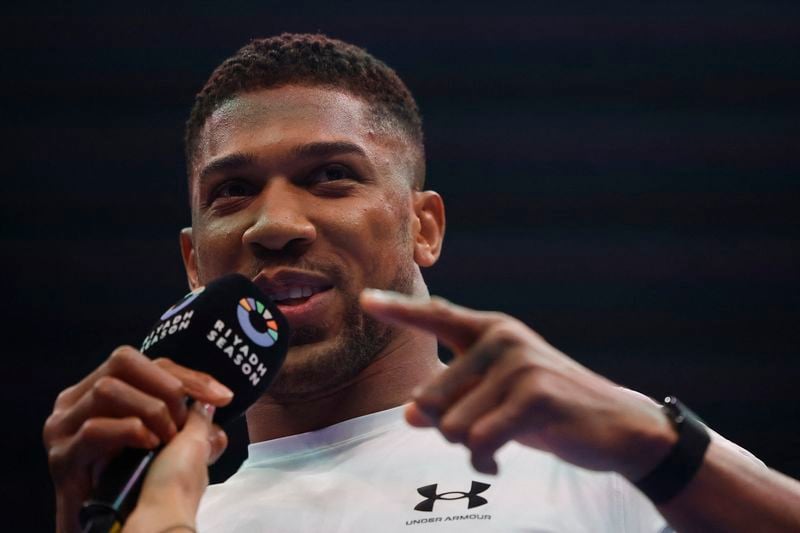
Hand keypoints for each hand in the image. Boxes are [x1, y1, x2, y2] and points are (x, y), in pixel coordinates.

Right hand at [43, 346, 233, 532]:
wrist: (130, 532)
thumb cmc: (150, 488)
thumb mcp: (180, 447)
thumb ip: (197, 421)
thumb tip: (216, 400)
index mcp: (105, 391)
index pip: (149, 363)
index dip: (188, 375)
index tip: (222, 397)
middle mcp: (77, 401)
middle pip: (122, 362)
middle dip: (165, 388)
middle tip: (182, 422)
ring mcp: (64, 428)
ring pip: (107, 389)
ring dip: (148, 411)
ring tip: (164, 438)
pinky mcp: (62, 457)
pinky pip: (94, 429)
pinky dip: (129, 432)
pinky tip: (149, 446)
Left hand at [360, 290, 675, 479]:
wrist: (614, 426)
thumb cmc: (545, 409)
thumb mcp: (494, 396)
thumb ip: (451, 397)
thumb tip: (409, 413)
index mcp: (490, 331)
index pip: (436, 317)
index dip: (398, 310)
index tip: (365, 300)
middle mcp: (501, 338)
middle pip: (430, 398)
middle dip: (446, 429)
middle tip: (480, 433)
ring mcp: (519, 363)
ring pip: (452, 425)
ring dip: (467, 449)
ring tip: (494, 446)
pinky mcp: (535, 394)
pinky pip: (479, 440)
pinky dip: (483, 460)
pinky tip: (499, 461)